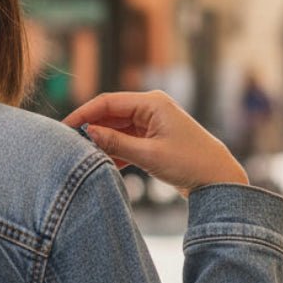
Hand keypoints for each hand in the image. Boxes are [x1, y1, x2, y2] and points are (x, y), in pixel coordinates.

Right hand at [64, 91, 247, 196]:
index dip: (83, 114)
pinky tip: (104, 164)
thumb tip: (88, 133)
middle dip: (91, 128)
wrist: (219, 179)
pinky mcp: (153, 138)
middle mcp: (151, 108)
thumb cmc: (189, 163)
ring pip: (117, 128)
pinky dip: (115, 151)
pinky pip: (126, 140)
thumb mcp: (149, 155)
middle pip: (110, 114)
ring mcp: (152, 123)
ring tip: (84, 156)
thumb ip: (116, 143)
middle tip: (69, 145)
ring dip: (102, 142)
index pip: (107, 102)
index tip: (64, 128)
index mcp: (152, 103)